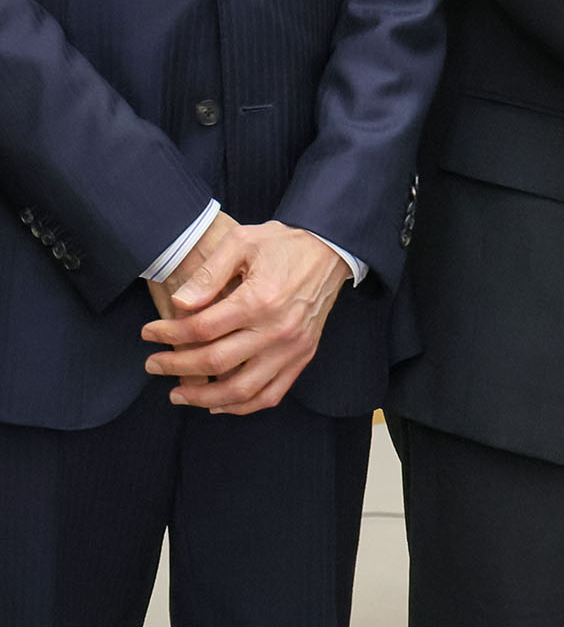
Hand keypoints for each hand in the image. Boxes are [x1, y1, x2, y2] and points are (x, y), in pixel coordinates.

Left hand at [141, 218, 350, 412]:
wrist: (330, 251)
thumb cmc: (283, 244)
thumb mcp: (243, 242)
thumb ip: (209, 273)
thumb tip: (179, 304)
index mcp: (260, 299)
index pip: (201, 328)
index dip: (167, 334)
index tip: (149, 333)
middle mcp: (278, 329)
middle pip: (215, 362)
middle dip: (175, 367)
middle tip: (152, 365)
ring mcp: (293, 347)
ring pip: (242, 390)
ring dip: (203, 399)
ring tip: (177, 394)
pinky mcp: (303, 356)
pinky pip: (270, 394)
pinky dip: (241, 406)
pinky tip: (217, 404)